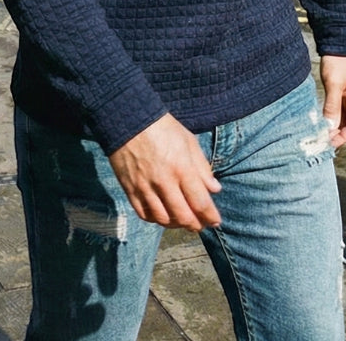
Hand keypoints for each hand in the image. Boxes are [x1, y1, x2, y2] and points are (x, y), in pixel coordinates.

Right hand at [108, 113, 221, 231]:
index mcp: (182, 167)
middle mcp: (164, 181)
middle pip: (183, 216)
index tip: (216, 221)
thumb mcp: (188, 141)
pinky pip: (144, 214)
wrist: (129, 120)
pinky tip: (163, 216)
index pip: (200, 202)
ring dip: (176, 224)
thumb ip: (202, 167)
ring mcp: (145, 187)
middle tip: (200, 225)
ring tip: (183, 221)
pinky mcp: (130, 190)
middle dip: (195, 225)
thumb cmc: (163, 128)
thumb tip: (215, 189)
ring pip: (163, 219)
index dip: (210, 216)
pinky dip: (156, 220)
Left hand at [320, 55, 345, 148]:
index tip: (329, 144)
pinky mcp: (345, 92)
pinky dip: (333, 117)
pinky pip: (341, 109)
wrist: (339, 40)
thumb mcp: (334, 84)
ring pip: (345, 118)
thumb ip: (332, 107)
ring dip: (335, 126)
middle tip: (322, 141)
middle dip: (338, 134)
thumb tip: (329, 127)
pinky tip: (323, 121)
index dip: (343, 137)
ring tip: (321, 134)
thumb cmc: (339, 61)